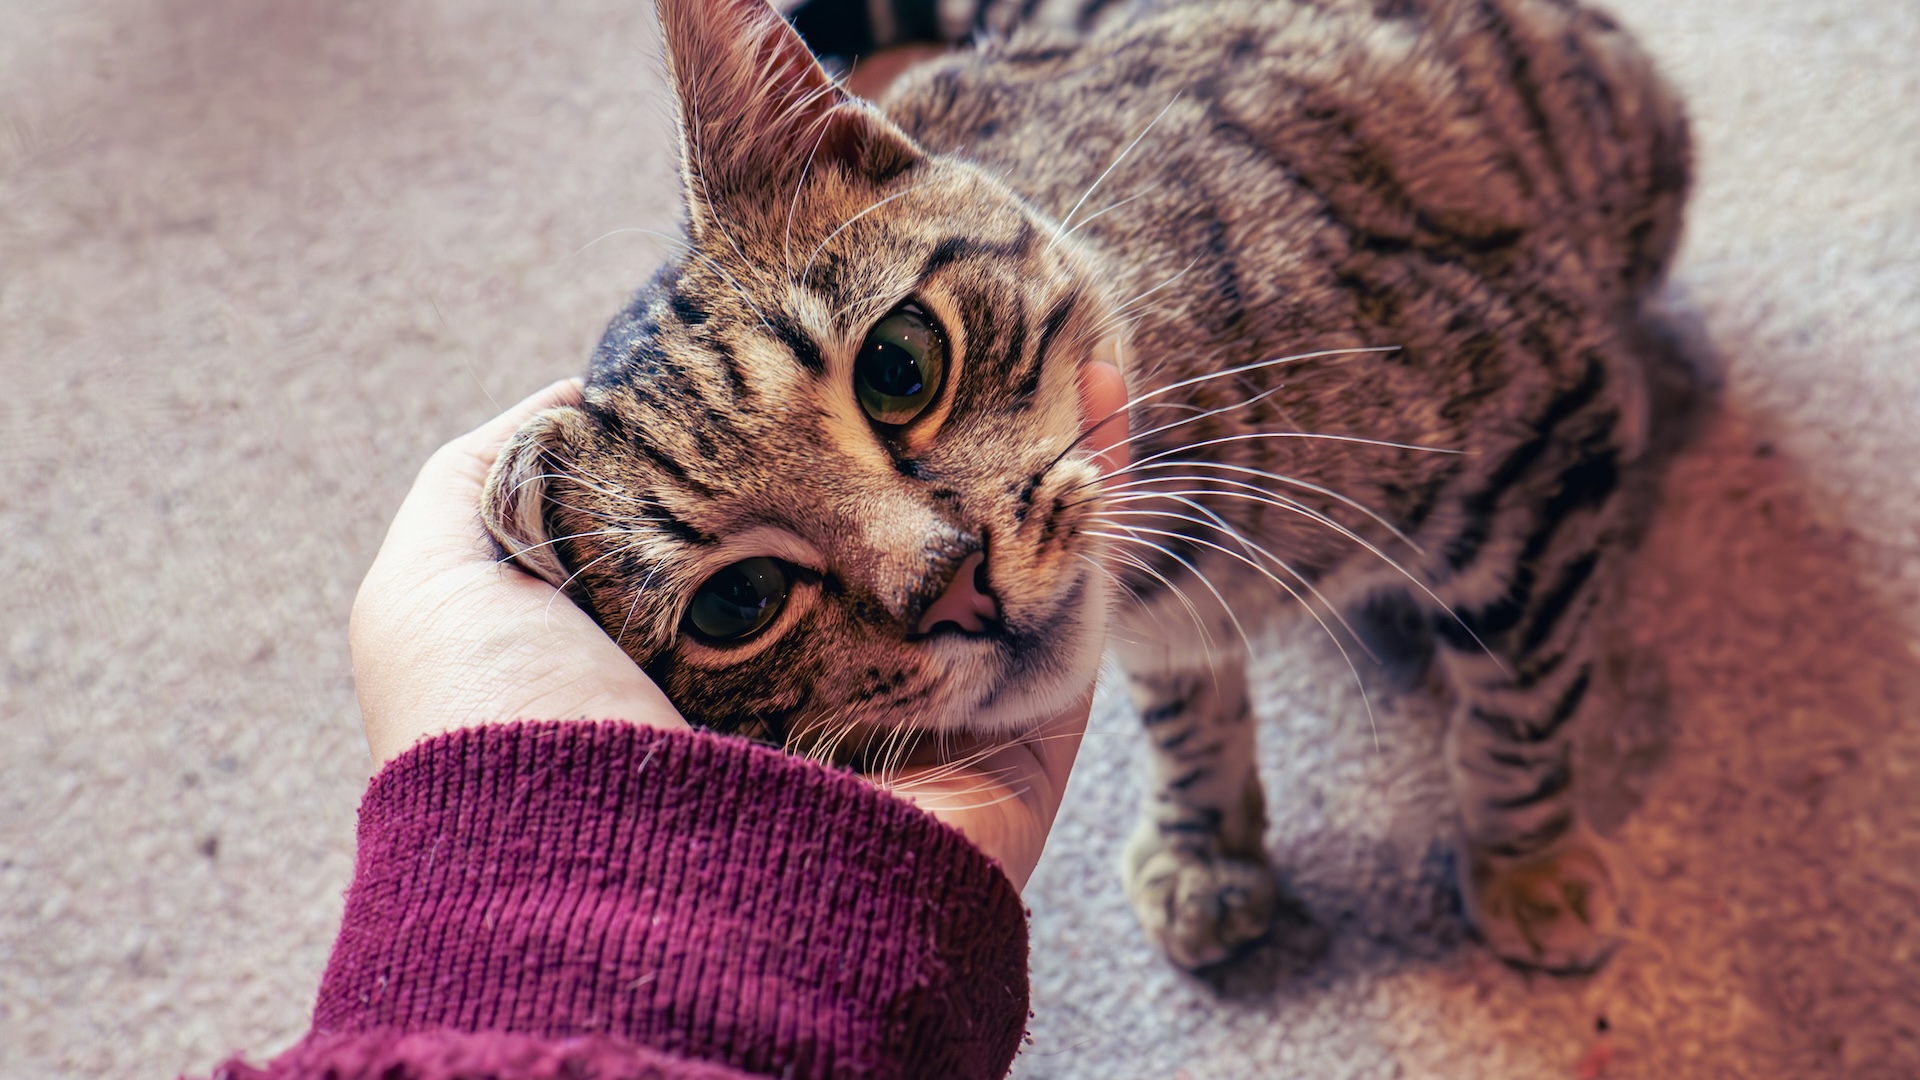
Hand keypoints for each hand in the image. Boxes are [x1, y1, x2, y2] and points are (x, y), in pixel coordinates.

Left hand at [349, 361, 1129, 890]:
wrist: (628, 925)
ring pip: (997, 558)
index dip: (813, 399)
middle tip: (972, 303)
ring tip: (1058, 322)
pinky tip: (1105, 400)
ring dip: (1035, 440)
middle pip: (898, 520)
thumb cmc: (518, 753)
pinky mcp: (1002, 754)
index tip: (845, 303)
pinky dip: (1095, 513)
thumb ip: (490, 484)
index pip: (775, 498)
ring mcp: (914, 716)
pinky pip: (1069, 624)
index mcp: (696, 639)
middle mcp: (810, 675)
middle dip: (939, 413)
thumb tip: (577, 391)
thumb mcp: (436, 595)